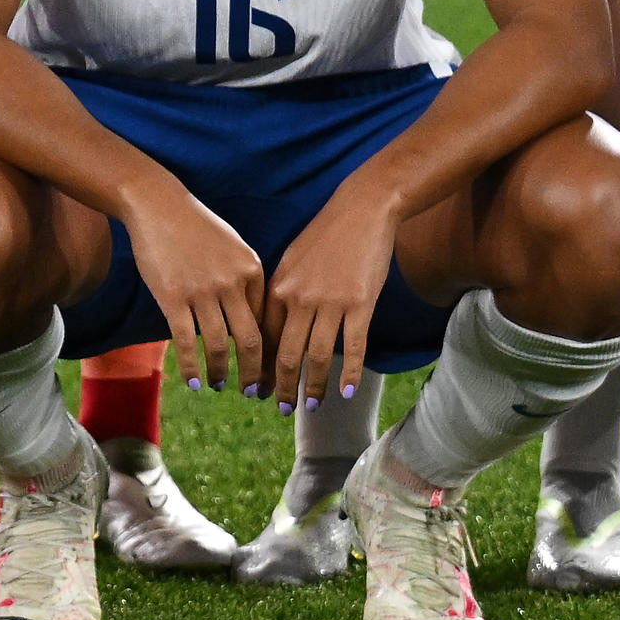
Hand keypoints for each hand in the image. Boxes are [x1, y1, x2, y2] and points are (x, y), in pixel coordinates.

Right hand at [122, 184, 267, 392]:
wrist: (157, 204)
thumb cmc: (195, 226)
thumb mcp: (233, 246)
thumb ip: (245, 280)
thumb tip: (249, 322)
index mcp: (252, 269)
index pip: (266, 321)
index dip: (269, 351)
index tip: (267, 370)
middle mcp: (232, 282)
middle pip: (251, 340)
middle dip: (254, 373)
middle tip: (254, 392)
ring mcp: (202, 291)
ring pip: (220, 345)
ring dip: (222, 372)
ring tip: (220, 385)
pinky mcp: (173, 297)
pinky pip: (187, 341)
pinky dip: (192, 366)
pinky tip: (195, 381)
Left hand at [261, 181, 399, 404]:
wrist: (361, 210)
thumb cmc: (326, 236)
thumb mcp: (291, 262)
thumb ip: (282, 295)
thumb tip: (274, 331)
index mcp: (277, 288)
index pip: (264, 339)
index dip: (260, 368)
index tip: (258, 390)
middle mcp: (299, 298)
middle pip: (286, 354)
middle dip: (281, 386)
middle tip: (281, 409)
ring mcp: (330, 302)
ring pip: (317, 356)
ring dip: (313, 386)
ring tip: (311, 406)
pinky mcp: (360, 304)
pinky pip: (352, 347)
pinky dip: (349, 373)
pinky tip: (346, 392)